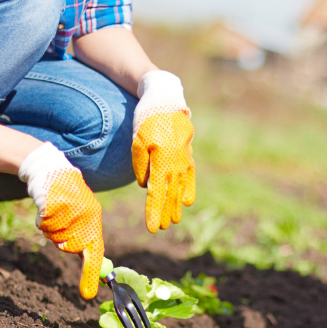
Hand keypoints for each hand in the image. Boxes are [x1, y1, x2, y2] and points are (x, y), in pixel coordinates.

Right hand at [19, 142, 103, 299]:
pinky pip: (43, 225)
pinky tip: (45, 206)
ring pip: (54, 236)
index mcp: (95, 219)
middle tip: (59, 224)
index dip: (90, 273)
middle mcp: (86, 214)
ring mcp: (70, 207)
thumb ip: (85, 241)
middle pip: (69, 247)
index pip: (95, 251)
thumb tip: (95, 271)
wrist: (51, 170)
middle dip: (60, 240)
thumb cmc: (66, 198)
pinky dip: (40, 220)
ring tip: (53, 211)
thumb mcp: (81, 217)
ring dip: (49, 228)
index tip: (87, 295)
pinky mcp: (53, 201)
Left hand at [132, 70, 195, 232]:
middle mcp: (175, 161)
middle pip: (170, 193)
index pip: (156, 192)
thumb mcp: (136, 141)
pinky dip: (189, 188)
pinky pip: (190, 175)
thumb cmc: (145, 119)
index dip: (154, 211)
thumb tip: (147, 186)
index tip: (152, 228)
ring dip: (176, 205)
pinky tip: (187, 201)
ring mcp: (184, 157)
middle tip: (162, 229)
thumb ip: (141, 165)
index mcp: (160, 159)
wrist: (165, 99)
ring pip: (181, 187)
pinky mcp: (188, 152)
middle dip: (165, 212)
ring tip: (174, 221)